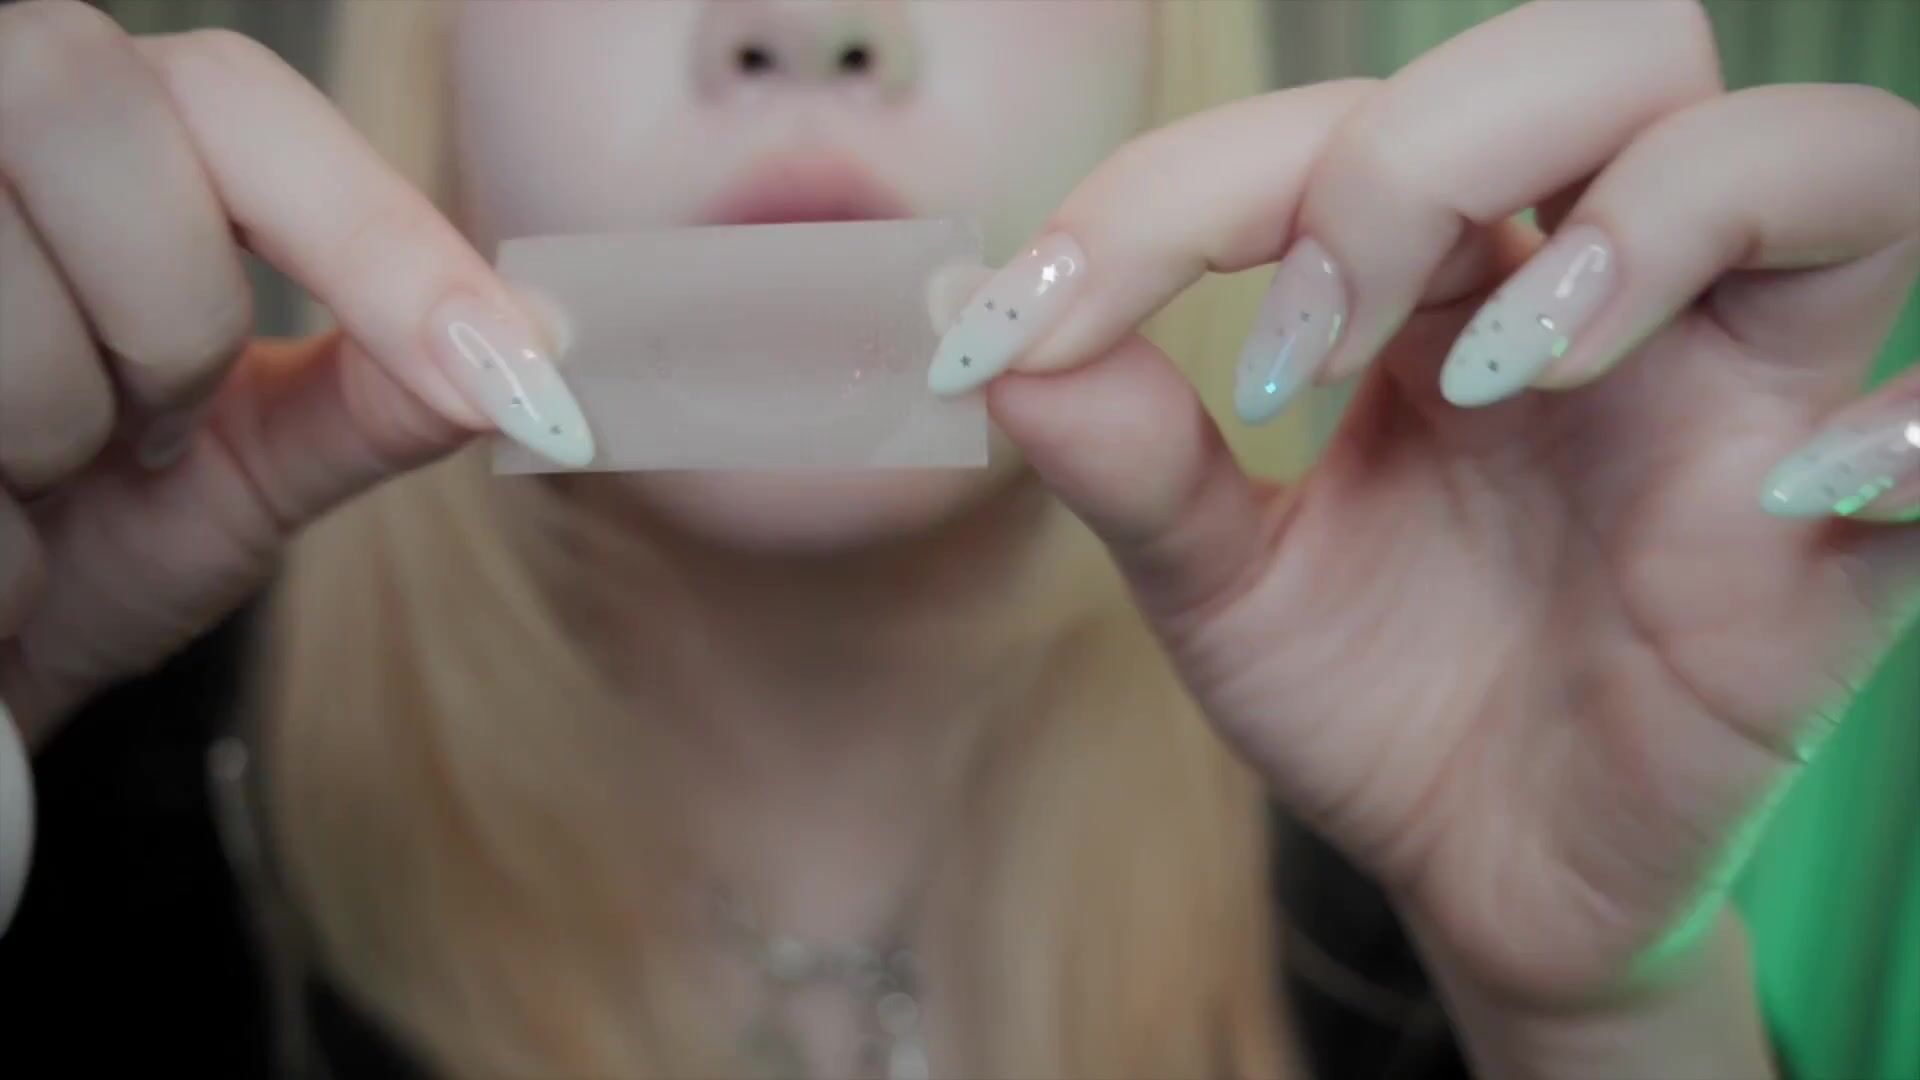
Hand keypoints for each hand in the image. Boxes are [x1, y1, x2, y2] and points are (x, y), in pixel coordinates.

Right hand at [0, 2, 591, 739]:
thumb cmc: (80, 550)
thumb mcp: (246, 465)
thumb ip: (381, 390)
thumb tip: (547, 336)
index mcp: (88, 140)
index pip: (229, 92)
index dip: (375, 229)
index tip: (515, 370)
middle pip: (97, 109)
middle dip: (164, 312)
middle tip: (143, 432)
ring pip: (3, 276)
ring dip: (54, 426)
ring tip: (34, 481)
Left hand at [939, 0, 1919, 1056]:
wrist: (1475, 869)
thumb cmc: (1369, 690)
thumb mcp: (1220, 581)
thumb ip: (1128, 459)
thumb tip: (987, 335)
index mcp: (1453, 278)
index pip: (1350, 123)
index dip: (1186, 188)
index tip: (1043, 316)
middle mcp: (1615, 298)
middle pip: (1616, 53)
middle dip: (1434, 149)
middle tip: (1306, 336)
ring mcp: (1745, 402)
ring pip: (1823, 159)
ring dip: (1652, 220)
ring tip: (1499, 376)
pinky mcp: (1836, 550)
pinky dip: (1914, 434)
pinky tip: (1792, 492)